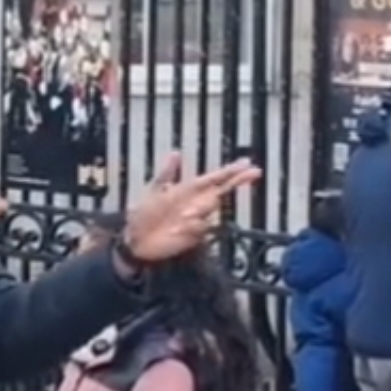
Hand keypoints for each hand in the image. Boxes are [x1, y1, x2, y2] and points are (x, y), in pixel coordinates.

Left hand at [121, 153, 260, 262]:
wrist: (135, 238)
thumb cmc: (143, 214)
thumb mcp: (153, 190)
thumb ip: (166, 173)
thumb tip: (175, 152)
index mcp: (187, 190)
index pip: (213, 179)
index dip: (230, 171)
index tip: (246, 163)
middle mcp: (196, 203)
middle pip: (222, 190)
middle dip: (237, 180)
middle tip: (255, 171)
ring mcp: (197, 220)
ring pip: (210, 209)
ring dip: (198, 210)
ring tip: (181, 217)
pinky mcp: (194, 236)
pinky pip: (200, 227)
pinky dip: (191, 226)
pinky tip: (176, 230)